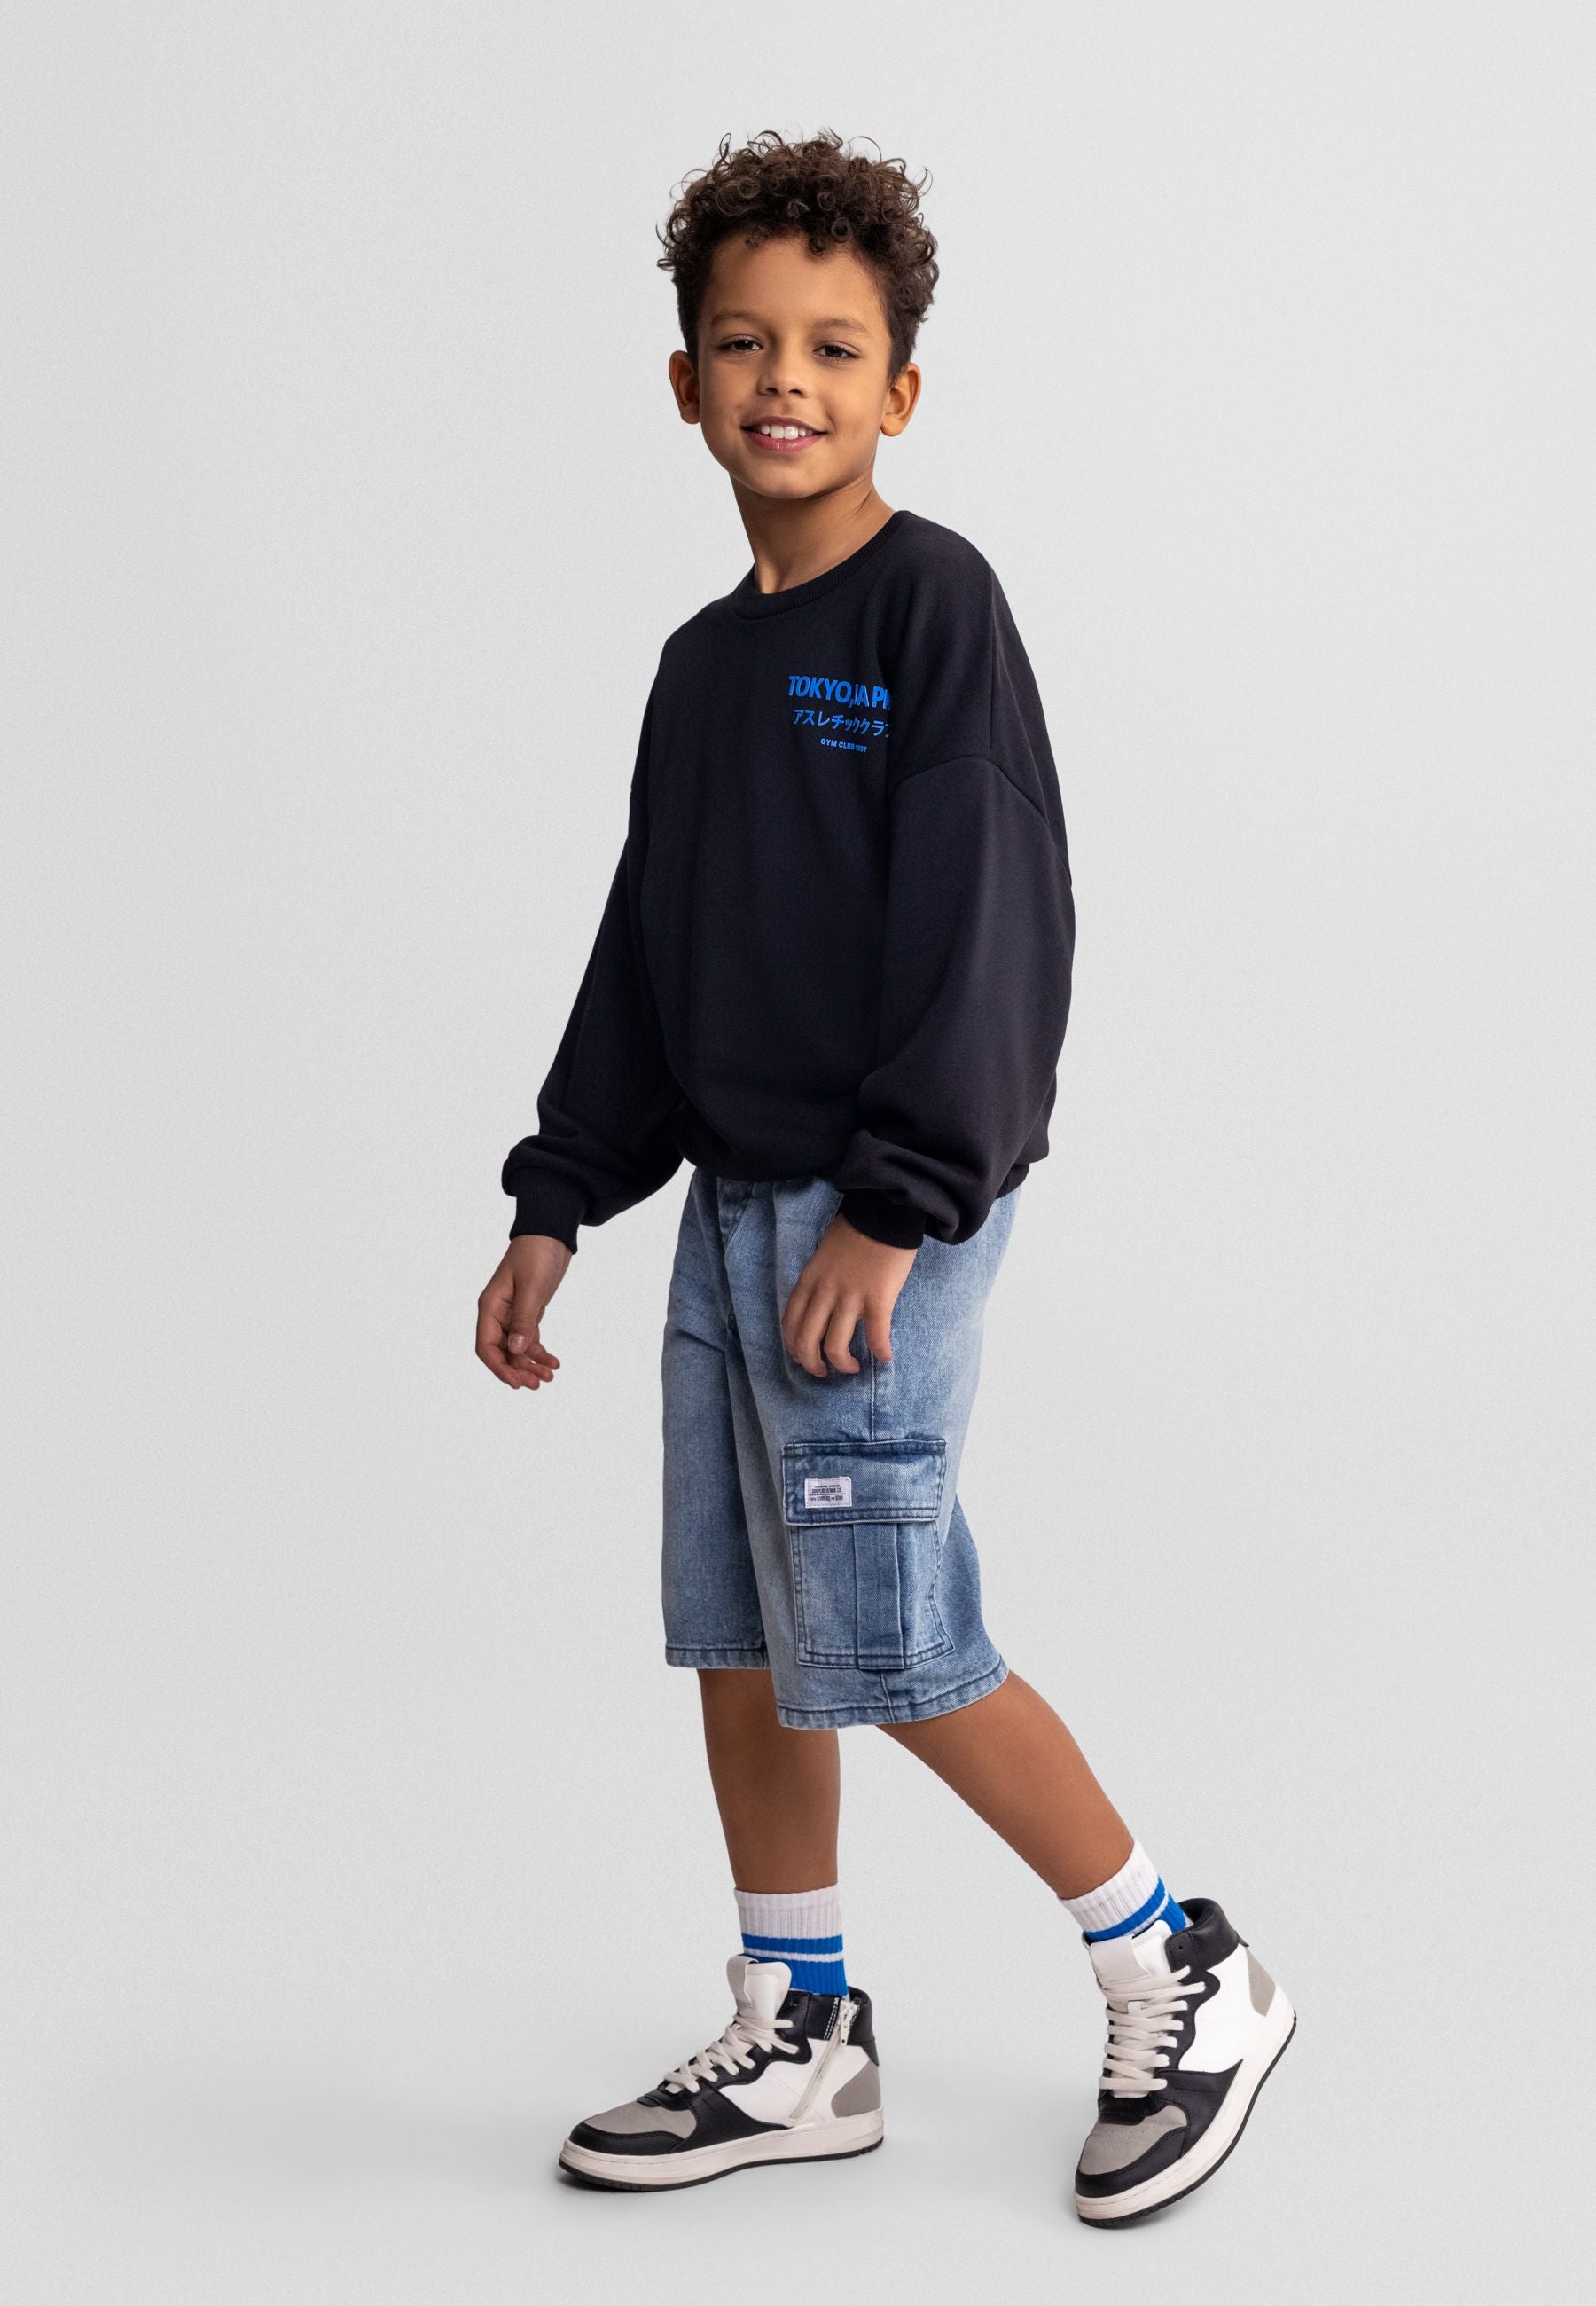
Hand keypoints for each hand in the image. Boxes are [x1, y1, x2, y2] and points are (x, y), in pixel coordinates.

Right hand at [476, 1235, 570, 1389]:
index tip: (517, 1382)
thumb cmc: (537, 1254)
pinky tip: (553, 1362)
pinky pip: (529, 1339)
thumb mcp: (531, 1287)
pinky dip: (539, 1352)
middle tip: (538, 1384)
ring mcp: (512, 1314)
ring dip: (530, 1365)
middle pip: (501, 1352)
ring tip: (549, 1376)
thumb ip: (523, 1319)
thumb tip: (515, 1350)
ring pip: (516, 1349)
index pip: (486, 1346)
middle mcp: (498, 1313)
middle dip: (517, 1370)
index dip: (499, 1368)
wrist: (551, 1233)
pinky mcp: (528, 1312)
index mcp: (490, 1307)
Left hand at [781, 1215, 916, 1377]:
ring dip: (843, 1365)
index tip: (804, 1358)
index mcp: (809, 1281)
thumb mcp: (823, 1255)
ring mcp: (850, 1297)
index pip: (790, 1324)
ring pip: (835, 1346)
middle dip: (813, 1365)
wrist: (883, 1212)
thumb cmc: (855, 1231)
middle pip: (807, 1342)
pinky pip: (877, 1335)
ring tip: (853, 1368)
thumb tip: (823, 1304)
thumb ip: (819, 1281)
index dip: (794, 1348)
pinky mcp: (878, 1299)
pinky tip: (885, 1357)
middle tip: (824, 1372)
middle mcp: (824, 1293)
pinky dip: (881, 1352)